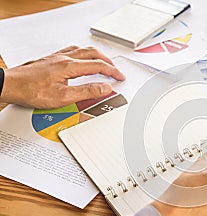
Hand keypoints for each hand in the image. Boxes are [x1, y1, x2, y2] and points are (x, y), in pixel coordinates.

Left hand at [0, 46, 125, 108]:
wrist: (11, 85)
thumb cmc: (31, 91)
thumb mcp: (63, 97)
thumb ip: (86, 91)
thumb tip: (104, 87)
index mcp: (70, 67)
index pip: (98, 66)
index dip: (112, 72)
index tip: (120, 77)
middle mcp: (64, 58)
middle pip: (92, 54)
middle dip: (107, 62)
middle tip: (115, 70)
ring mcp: (56, 57)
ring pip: (82, 50)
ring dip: (96, 56)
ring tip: (103, 62)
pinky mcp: (50, 60)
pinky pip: (71, 51)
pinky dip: (82, 54)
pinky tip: (80, 58)